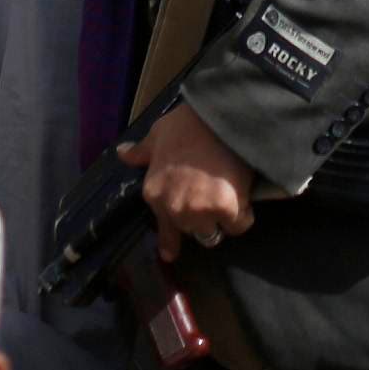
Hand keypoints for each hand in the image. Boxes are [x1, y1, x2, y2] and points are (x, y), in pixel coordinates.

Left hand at [121, 102, 255, 263]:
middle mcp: (174, 208)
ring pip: (216, 231)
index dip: (171, 239)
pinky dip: (244, 215)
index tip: (170, 253)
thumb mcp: (158, 134)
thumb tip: (122, 153)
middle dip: (203, 219)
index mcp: (155, 194)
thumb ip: (142, 151)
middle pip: (193, 230)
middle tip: (214, 198)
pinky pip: (239, 224)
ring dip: (223, 220)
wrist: (221, 116)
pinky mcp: (227, 209)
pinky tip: (246, 199)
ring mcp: (200, 210)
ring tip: (232, 198)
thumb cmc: (188, 124)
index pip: (164, 229)